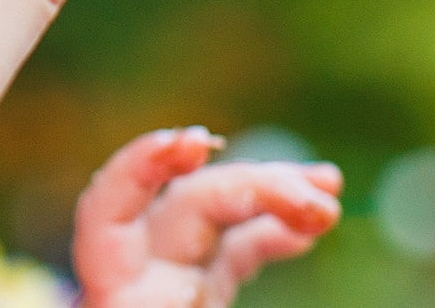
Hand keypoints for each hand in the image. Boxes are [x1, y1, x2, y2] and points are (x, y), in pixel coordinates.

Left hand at [74, 129, 341, 307]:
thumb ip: (203, 284)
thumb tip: (226, 270)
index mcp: (118, 298)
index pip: (107, 209)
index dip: (139, 166)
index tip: (193, 144)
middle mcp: (139, 282)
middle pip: (187, 206)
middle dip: (253, 188)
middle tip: (317, 193)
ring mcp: (171, 286)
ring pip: (216, 220)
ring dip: (273, 198)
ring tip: (328, 195)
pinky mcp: (199, 296)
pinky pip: (233, 249)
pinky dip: (271, 232)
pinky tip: (313, 223)